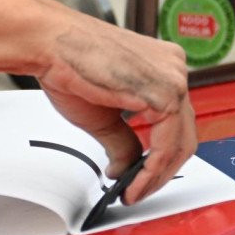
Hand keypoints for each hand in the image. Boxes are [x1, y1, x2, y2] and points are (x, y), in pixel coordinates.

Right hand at [30, 4, 194, 205]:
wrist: (50, 43)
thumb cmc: (70, 64)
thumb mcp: (104, 115)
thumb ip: (125, 141)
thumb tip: (128, 169)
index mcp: (163, 68)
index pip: (176, 124)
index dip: (159, 160)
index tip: (140, 180)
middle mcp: (174, 69)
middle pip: (183, 135)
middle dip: (160, 172)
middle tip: (138, 191)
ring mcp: (174, 78)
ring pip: (180, 143)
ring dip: (156, 175)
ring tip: (133, 191)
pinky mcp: (166, 91)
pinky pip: (168, 143)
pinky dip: (152, 169)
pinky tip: (133, 181)